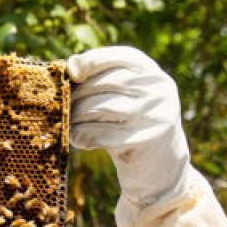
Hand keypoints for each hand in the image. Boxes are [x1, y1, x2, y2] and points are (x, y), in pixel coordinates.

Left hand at [68, 46, 189, 207]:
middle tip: (64, 106)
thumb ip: (107, 82)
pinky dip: (82, 136)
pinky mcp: (143, 141)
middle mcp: (157, 91)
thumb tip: (71, 66)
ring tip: (69, 124)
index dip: (92, 60)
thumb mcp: (129, 99)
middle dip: (79, 94)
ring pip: (100, 107)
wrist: (162, 169)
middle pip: (106, 82)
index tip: (72, 71)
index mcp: (152, 74)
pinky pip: (101, 134)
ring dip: (77, 116)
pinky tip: (79, 140)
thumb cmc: (134, 129)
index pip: (120, 57)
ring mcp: (153, 115)